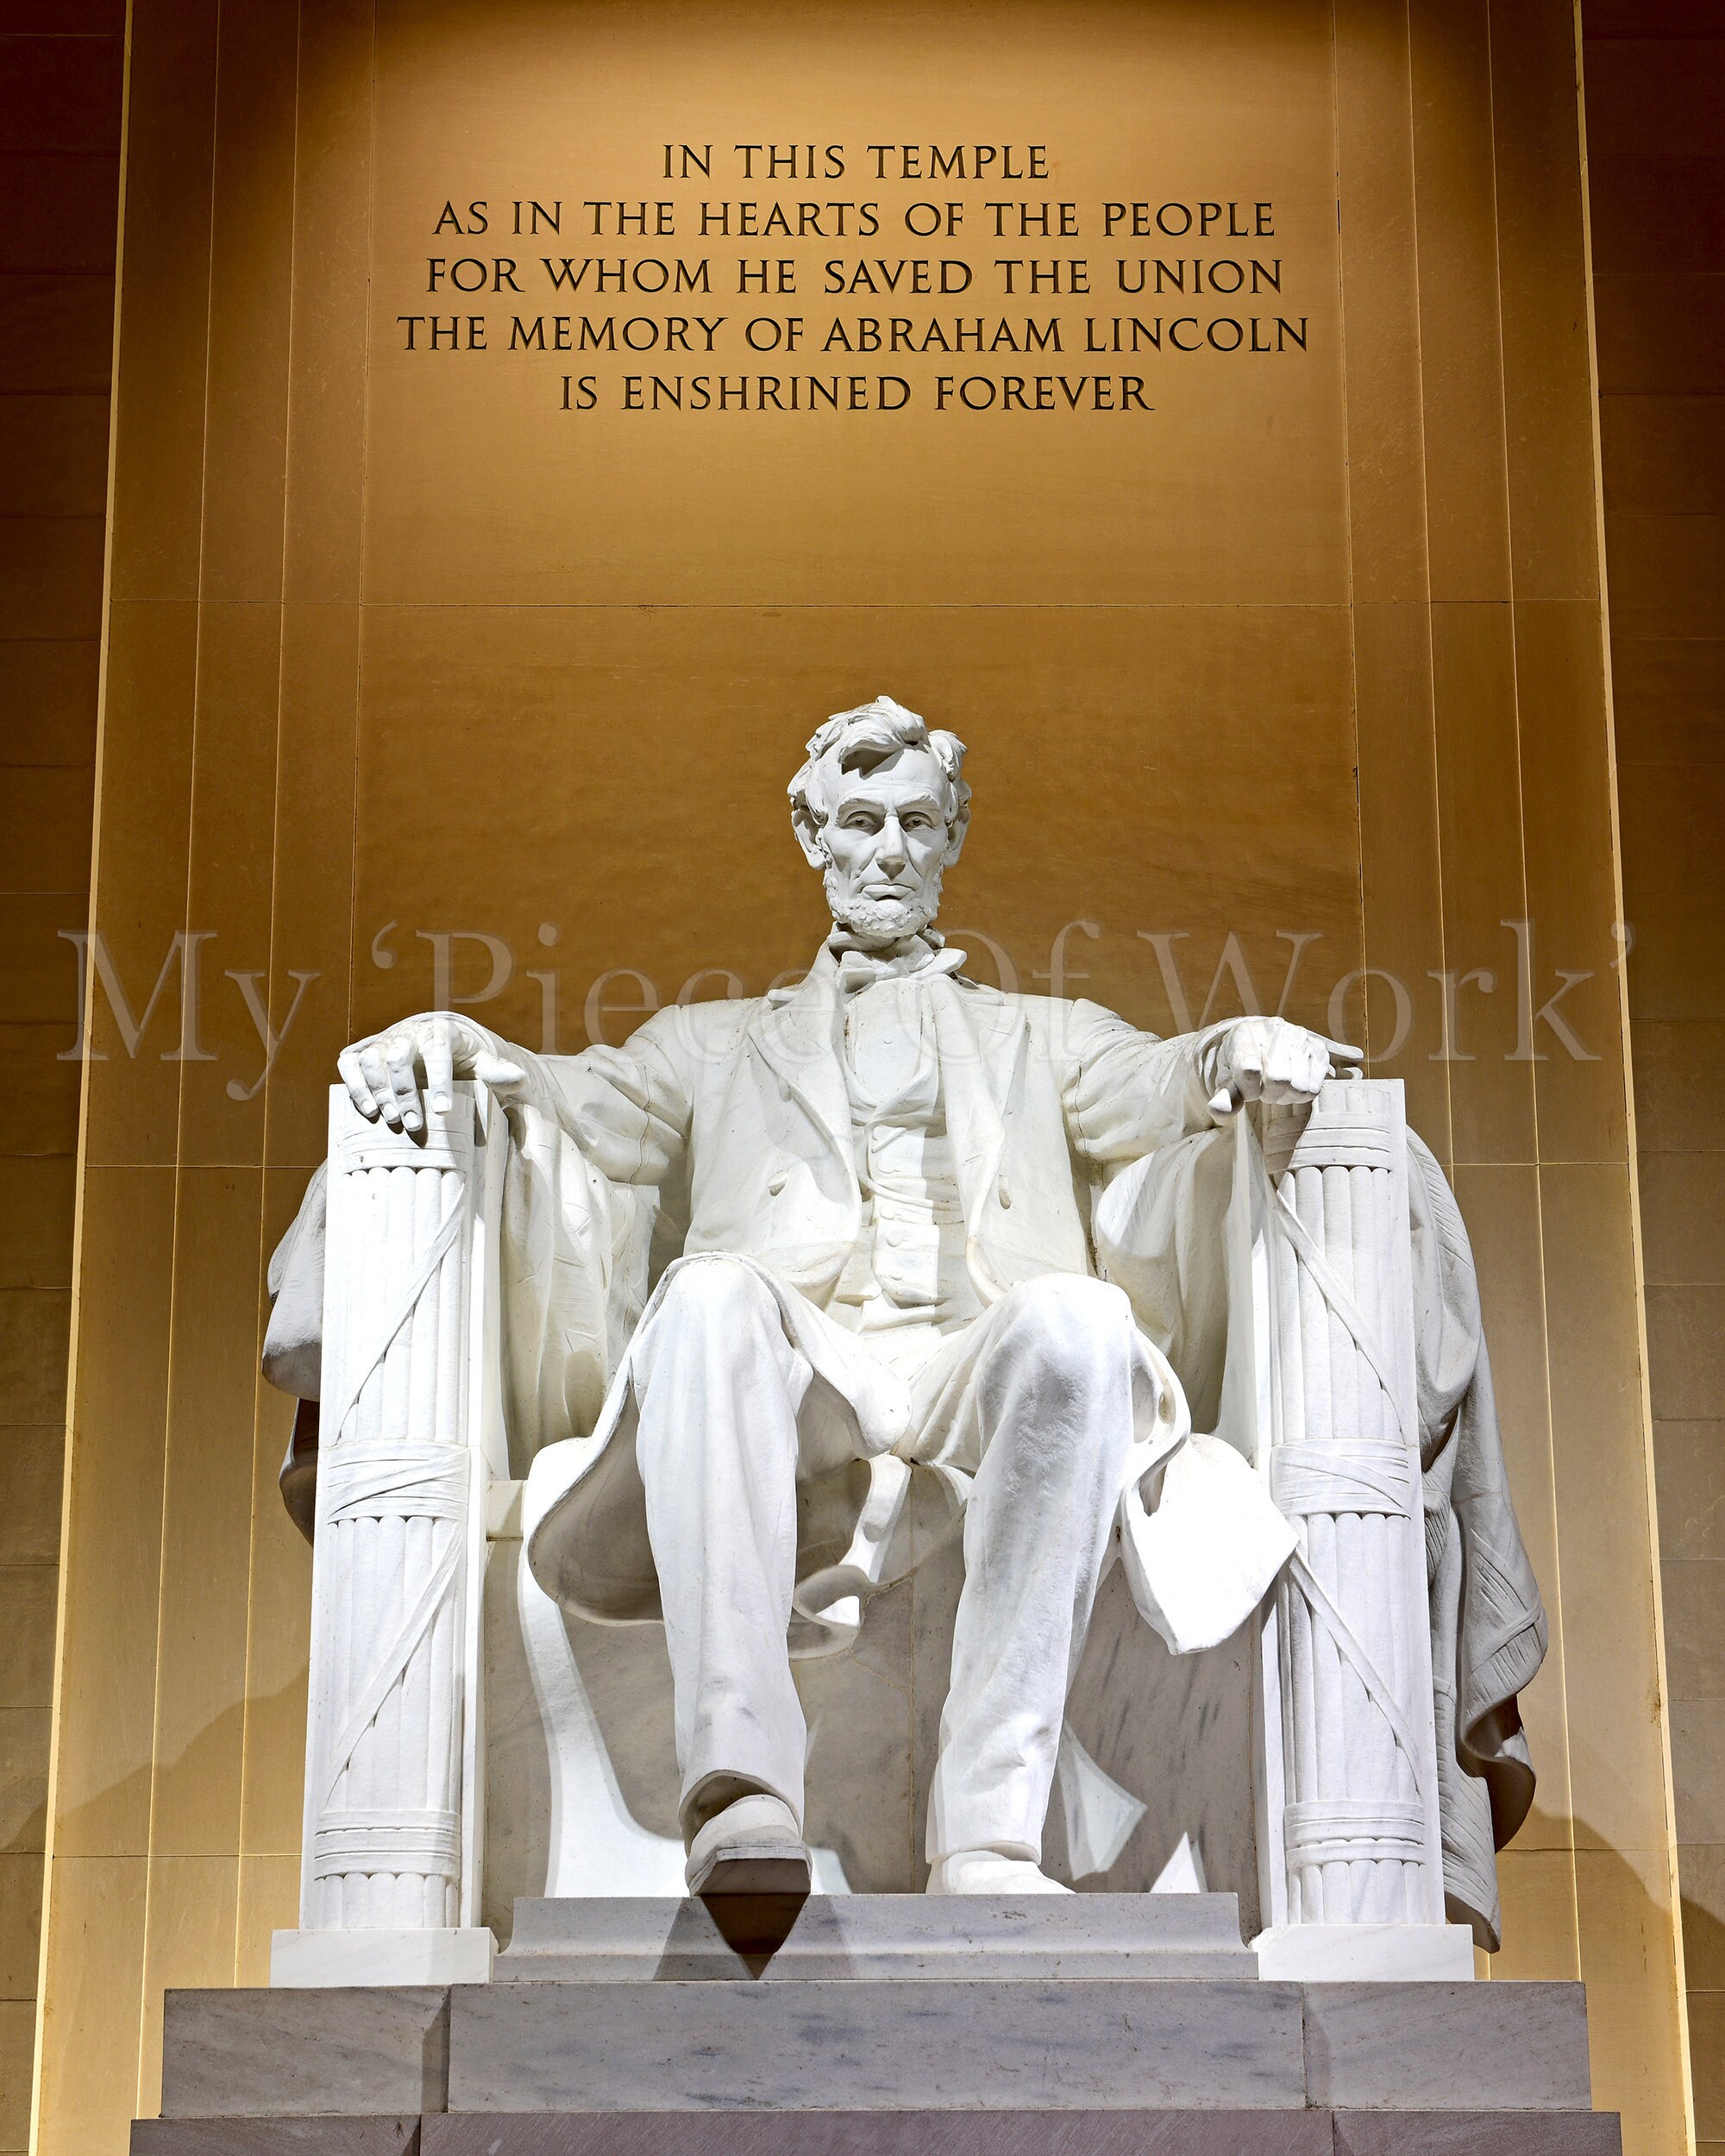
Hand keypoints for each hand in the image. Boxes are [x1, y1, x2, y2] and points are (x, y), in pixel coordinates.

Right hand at [337, 1012, 526, 1131]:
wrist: (430, 1040)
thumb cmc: (460, 1057)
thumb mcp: (481, 1062)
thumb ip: (497, 1071)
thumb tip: (519, 1078)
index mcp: (440, 1031)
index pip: (438, 1050)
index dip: (439, 1080)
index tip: (443, 1111)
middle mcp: (408, 1032)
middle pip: (399, 1055)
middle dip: (405, 1091)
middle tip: (414, 1124)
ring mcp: (382, 1040)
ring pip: (372, 1059)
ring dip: (379, 1091)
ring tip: (392, 1120)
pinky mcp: (362, 1051)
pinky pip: (349, 1063)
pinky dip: (354, 1085)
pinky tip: (368, 1110)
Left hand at [1208, 1016, 1362, 1112]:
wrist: (1260, 1041)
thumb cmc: (1240, 1064)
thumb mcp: (1226, 1078)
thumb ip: (1224, 1096)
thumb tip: (1216, 1111)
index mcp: (1244, 1034)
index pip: (1249, 1071)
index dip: (1248, 1090)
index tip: (1247, 1089)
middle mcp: (1274, 1029)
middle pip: (1278, 1081)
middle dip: (1268, 1095)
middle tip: (1264, 1090)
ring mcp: (1299, 1036)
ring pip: (1299, 1087)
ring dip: (1286, 1096)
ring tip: (1277, 1087)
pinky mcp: (1318, 1047)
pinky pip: (1314, 1087)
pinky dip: (1301, 1094)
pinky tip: (1292, 1084)